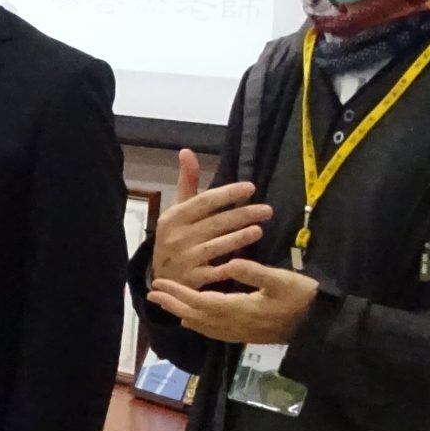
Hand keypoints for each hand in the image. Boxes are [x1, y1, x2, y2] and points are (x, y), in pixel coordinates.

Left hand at [149, 260, 319, 345]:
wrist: (320, 326)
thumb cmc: (304, 299)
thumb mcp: (282, 280)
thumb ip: (254, 272)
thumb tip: (229, 263)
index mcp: (240, 309)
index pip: (200, 302)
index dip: (178, 294)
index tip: (159, 285)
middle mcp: (235, 325)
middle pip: (196, 316)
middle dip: (173, 304)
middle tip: (151, 295)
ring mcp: (241, 332)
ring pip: (204, 326)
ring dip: (183, 314)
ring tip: (167, 306)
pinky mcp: (247, 335)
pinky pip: (215, 332)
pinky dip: (199, 325)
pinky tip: (195, 320)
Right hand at [150, 148, 273, 291]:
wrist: (162, 278)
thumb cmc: (174, 238)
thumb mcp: (176, 210)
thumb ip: (186, 183)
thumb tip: (187, 151)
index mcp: (174, 216)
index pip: (204, 201)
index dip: (228, 194)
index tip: (251, 188)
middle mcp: (177, 236)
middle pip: (215, 223)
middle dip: (242, 215)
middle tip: (268, 210)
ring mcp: (185, 259)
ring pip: (216, 246)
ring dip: (239, 238)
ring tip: (259, 230)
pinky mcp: (193, 279)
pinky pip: (215, 271)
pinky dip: (230, 266)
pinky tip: (247, 261)